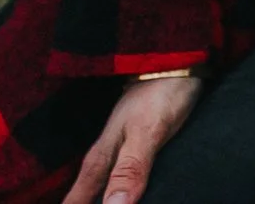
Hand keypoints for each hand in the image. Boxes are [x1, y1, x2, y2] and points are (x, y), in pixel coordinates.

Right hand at [61, 76, 204, 203]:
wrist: (177, 64)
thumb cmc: (161, 96)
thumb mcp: (147, 133)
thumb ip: (130, 170)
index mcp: (100, 159)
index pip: (77, 199)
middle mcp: (104, 158)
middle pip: (85, 195)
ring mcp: (118, 152)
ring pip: (99, 187)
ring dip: (98, 198)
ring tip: (99, 202)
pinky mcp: (134, 148)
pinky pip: (118, 178)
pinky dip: (116, 191)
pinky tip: (122, 196)